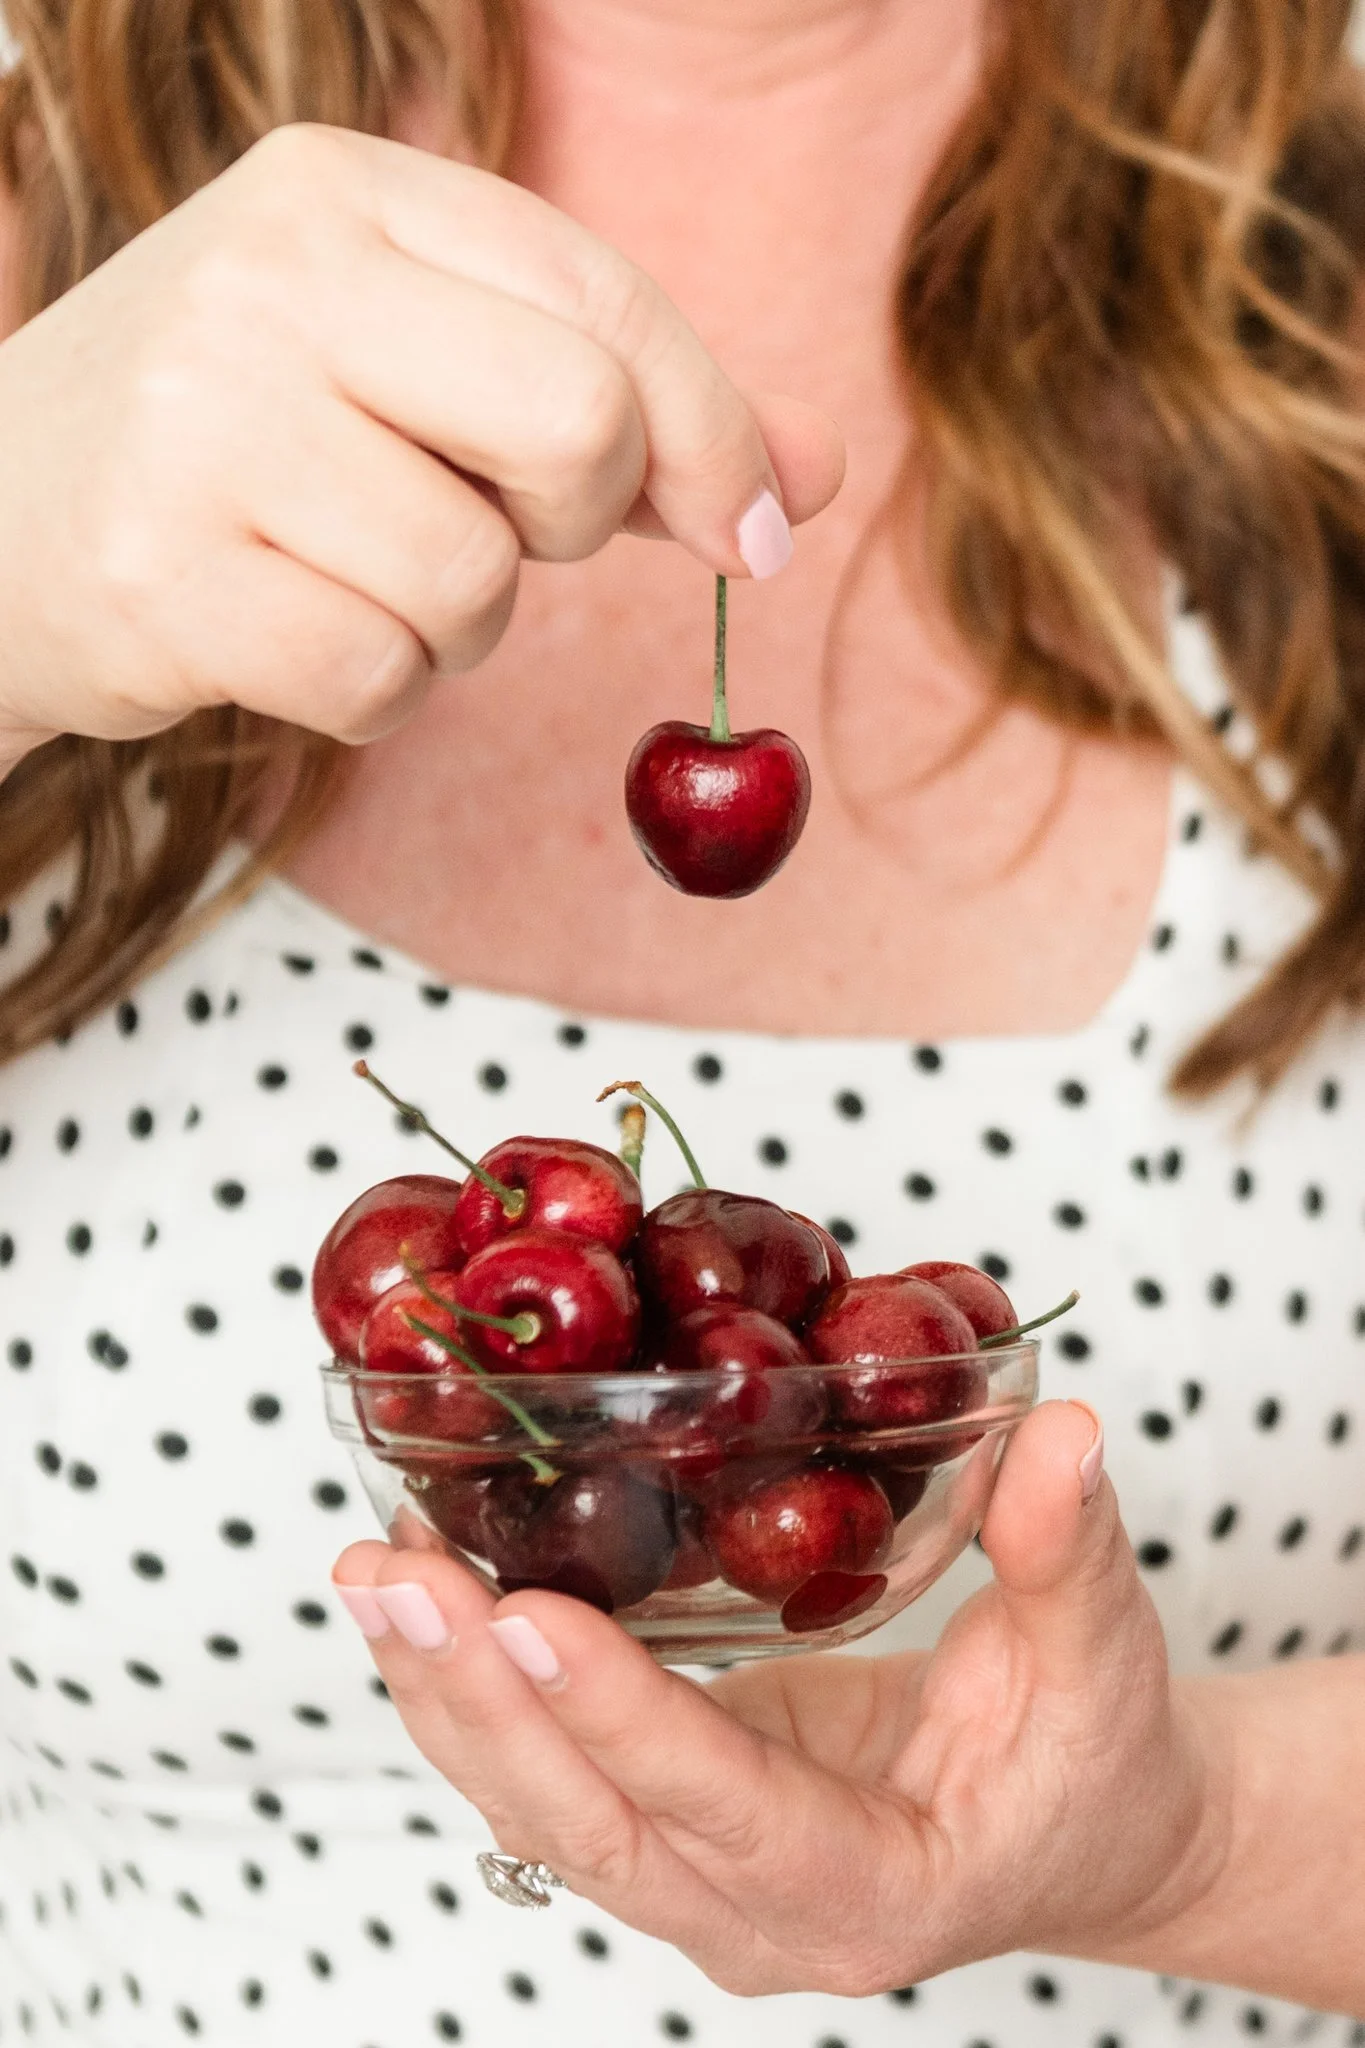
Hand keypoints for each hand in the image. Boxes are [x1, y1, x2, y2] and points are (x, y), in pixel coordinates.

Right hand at [0, 125, 841, 760]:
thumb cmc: (239, 442)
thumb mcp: (413, 365)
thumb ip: (621, 402)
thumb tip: (815, 478)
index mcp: (343, 193)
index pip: (606, 303)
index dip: (712, 432)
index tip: (747, 529)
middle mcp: (267, 280)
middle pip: (578, 428)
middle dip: (579, 522)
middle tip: (497, 531)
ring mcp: (200, 426)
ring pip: (475, 583)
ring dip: (453, 626)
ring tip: (350, 576)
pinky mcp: (162, 577)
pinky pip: (380, 678)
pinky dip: (371, 691)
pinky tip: (287, 636)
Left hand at [333, 1402, 1226, 1993]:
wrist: (1080, 1829)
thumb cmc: (1094, 1754)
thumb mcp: (1103, 1653)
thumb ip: (1067, 1550)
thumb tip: (1063, 1434)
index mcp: (877, 1887)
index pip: (730, 1814)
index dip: (627, 1723)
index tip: (530, 1618)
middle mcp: (763, 1915)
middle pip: (589, 1825)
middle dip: (480, 1698)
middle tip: (394, 1575)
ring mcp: (700, 1884)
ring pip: (540, 1810)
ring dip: (445, 1691)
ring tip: (370, 1573)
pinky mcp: (667, 1827)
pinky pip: (546, 1776)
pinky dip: (475, 1689)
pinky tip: (420, 1594)